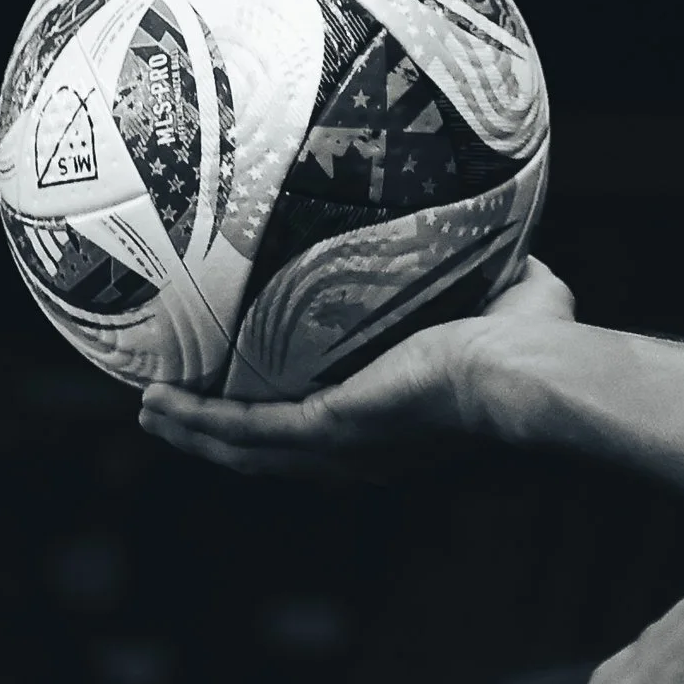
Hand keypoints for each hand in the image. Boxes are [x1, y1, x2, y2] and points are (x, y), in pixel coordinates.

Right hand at [136, 256, 574, 477]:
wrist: (524, 370)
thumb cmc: (532, 343)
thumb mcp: (508, 298)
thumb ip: (498, 273)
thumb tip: (508, 233)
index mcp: (394, 423)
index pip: (328, 426)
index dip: (288, 417)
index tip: (256, 395)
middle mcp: (361, 448)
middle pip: (270, 450)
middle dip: (220, 435)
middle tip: (173, 410)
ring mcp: (340, 446)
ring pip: (247, 447)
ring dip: (196, 431)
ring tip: (151, 406)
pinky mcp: (327, 428)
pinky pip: (247, 428)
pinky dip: (202, 420)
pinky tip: (161, 402)